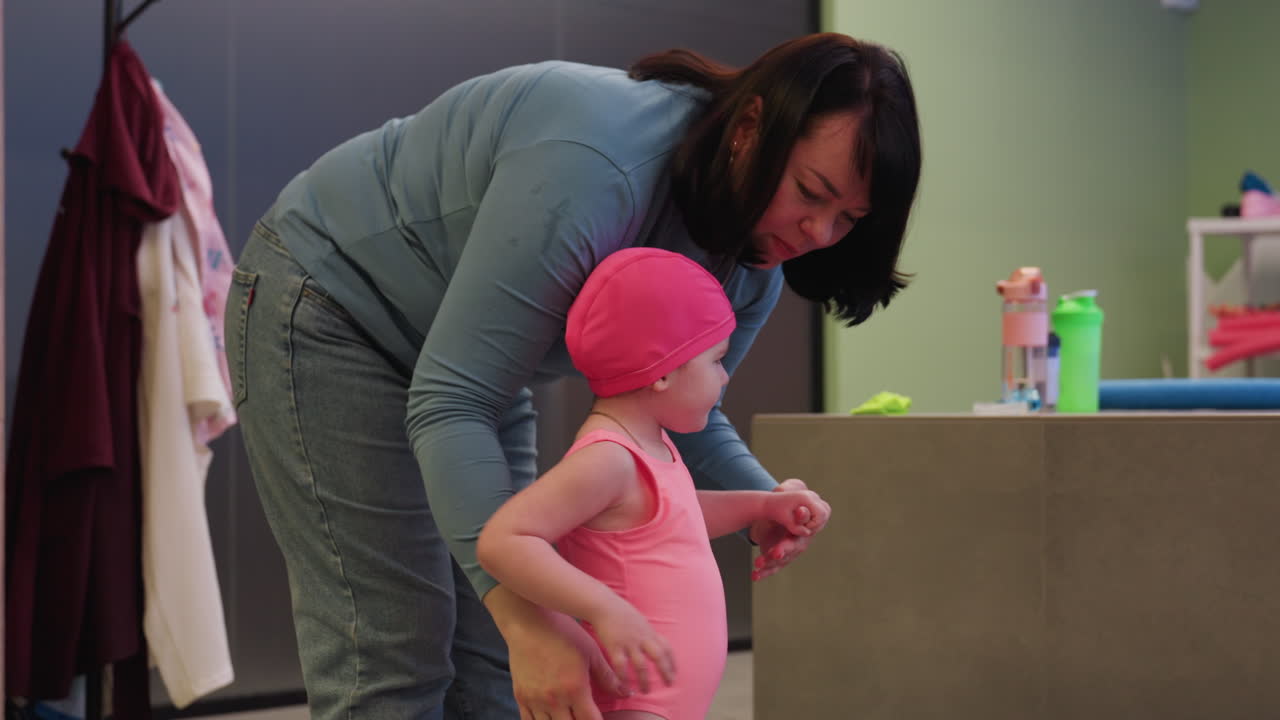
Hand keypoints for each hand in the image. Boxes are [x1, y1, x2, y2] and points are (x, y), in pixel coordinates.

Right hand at [494, 588, 624, 719]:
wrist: (529, 622)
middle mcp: (554, 699)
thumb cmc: (564, 634)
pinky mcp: (521, 696)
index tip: (600, 718)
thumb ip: (607, 677)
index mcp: (575, 688)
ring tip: (569, 716)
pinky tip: (551, 717)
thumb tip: (626, 694)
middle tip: (585, 715)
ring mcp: (535, 699)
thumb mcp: (590, 652)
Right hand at [587, 596, 675, 695]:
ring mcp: (629, 642)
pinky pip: (621, 666)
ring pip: (641, 665)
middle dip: (666, 671)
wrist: (603, 604)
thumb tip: (651, 641)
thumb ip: (646, 632)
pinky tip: (625, 686)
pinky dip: (624, 677)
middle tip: (669, 684)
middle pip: (659, 656)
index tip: (674, 673)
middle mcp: (642, 637)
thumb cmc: (619, 611)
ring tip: (645, 691)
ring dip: (645, 680)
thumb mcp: (639, 620)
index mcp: (649, 631)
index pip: (667, 647)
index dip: (672, 662)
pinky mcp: (615, 646)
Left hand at [749, 478, 830, 581]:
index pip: (802, 528)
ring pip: (780, 560)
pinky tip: (754, 576)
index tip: (790, 530)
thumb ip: (794, 508)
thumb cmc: (787, 510)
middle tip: (776, 552)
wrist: (780, 520)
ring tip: (758, 563)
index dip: (798, 528)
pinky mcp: (778, 561)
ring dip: (769, 562)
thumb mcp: (790, 505)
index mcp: (802, 528)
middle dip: (783, 550)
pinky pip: (771, 568)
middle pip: (792, 547)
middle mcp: (798, 543)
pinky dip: (763, 573)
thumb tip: (800, 510)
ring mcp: (788, 554)